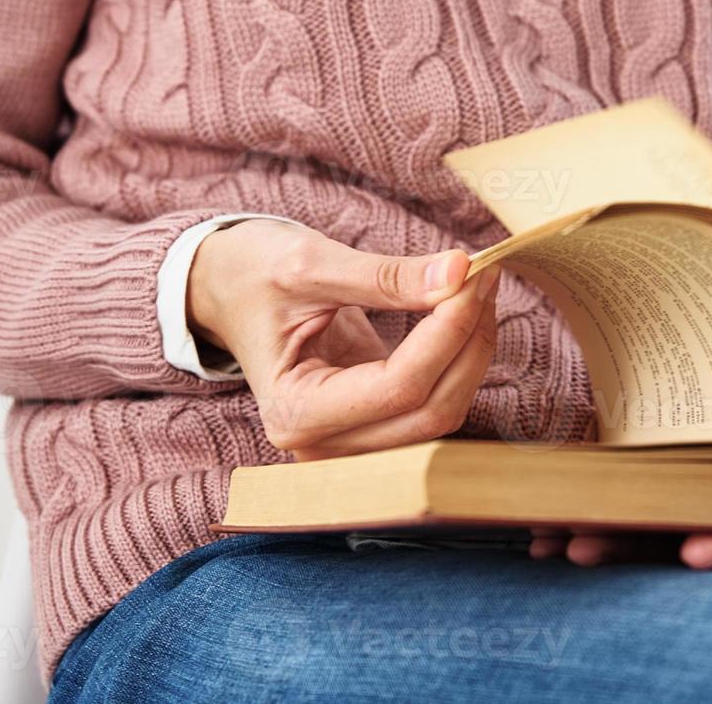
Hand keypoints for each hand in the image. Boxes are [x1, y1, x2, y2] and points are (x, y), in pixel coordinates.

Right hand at [188, 219, 499, 460]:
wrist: (227, 289)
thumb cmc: (255, 274)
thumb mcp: (311, 264)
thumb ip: (386, 276)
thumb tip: (459, 273)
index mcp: (294, 412)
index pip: (400, 386)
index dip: (448, 330)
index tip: (473, 273)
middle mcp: (321, 446)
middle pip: (431, 411)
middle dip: (469, 341)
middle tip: (484, 275)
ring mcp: (349, 444)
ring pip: (442, 413)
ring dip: (472, 351)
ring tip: (476, 288)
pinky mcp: (372, 428)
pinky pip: (435, 403)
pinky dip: (459, 359)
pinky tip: (463, 314)